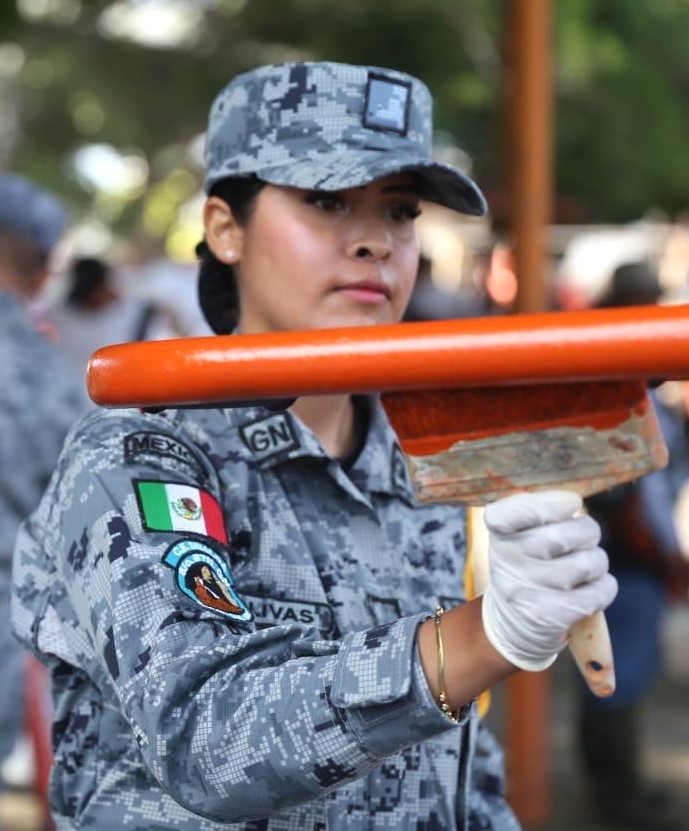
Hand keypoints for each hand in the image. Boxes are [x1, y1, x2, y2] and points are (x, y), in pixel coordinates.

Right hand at [481, 490, 617, 671]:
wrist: (515, 621)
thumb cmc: (527, 562)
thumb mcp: (520, 532)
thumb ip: (541, 509)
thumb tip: (572, 503)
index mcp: (498, 533)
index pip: (512, 512)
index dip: (549, 504)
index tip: (571, 503)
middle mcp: (506, 562)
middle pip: (564, 535)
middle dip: (587, 531)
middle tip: (583, 538)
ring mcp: (527, 592)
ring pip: (587, 564)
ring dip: (596, 561)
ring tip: (583, 565)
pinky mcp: (550, 618)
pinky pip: (599, 592)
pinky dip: (604, 586)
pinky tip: (588, 588)